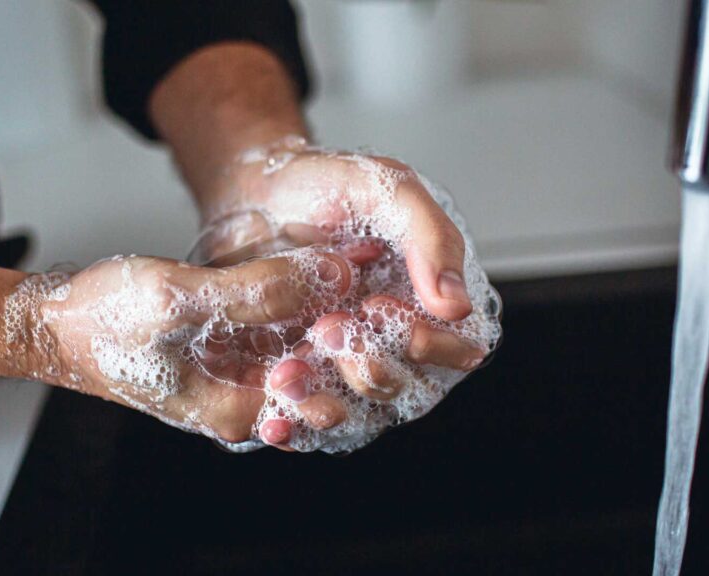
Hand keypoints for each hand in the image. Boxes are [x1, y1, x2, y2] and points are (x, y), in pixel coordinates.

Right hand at [11, 251, 353, 448]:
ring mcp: (242, 376)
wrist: (55, 321)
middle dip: (357, 324)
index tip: (379, 297)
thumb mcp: (180, 298)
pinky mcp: (236, 350)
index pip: (326, 389)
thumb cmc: (101, 319)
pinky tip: (331, 263)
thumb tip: (332, 274)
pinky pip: (287, 327)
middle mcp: (247, 401)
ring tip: (364, 260)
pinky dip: (310, 298)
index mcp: (237, 409)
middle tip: (383, 278)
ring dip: (337, 304)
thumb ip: (259, 289)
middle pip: (326, 371)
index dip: (359, 341)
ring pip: (310, 344)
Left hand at [196, 139, 494, 431]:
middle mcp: (397, 342)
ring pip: (362, 415)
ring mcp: (350, 366)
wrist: (249, 194)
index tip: (378, 308)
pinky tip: (276, 419)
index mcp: (431, 300)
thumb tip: (457, 306)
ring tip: (289, 373)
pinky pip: (311, 422)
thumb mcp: (384, 187)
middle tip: (327, 327)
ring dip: (331, 407)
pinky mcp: (306, 380)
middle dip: (372, 370)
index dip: (429, 345)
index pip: (459, 349)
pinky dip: (297, 427)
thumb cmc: (323, 184)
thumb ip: (429, 236)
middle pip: (411, 391)